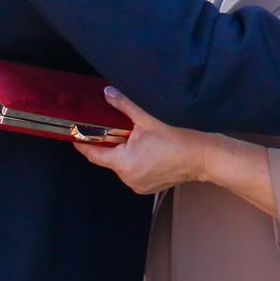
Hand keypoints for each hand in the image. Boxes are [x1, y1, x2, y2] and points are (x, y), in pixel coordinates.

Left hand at [74, 87, 208, 194]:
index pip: (94, 154)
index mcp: (125, 163)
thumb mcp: (148, 119)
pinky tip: (149, 150)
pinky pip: (134, 172)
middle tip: (120, 128)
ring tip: (139, 139)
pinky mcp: (148, 187)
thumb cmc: (178, 139)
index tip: (76, 134)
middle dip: (112, 143)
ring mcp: (138, 185)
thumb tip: (107, 93)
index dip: (83, 143)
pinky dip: (136, 161)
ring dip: (126, 153)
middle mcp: (128, 178)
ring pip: (123, 165)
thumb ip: (124, 106)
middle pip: (110, 158)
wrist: (204, 157)